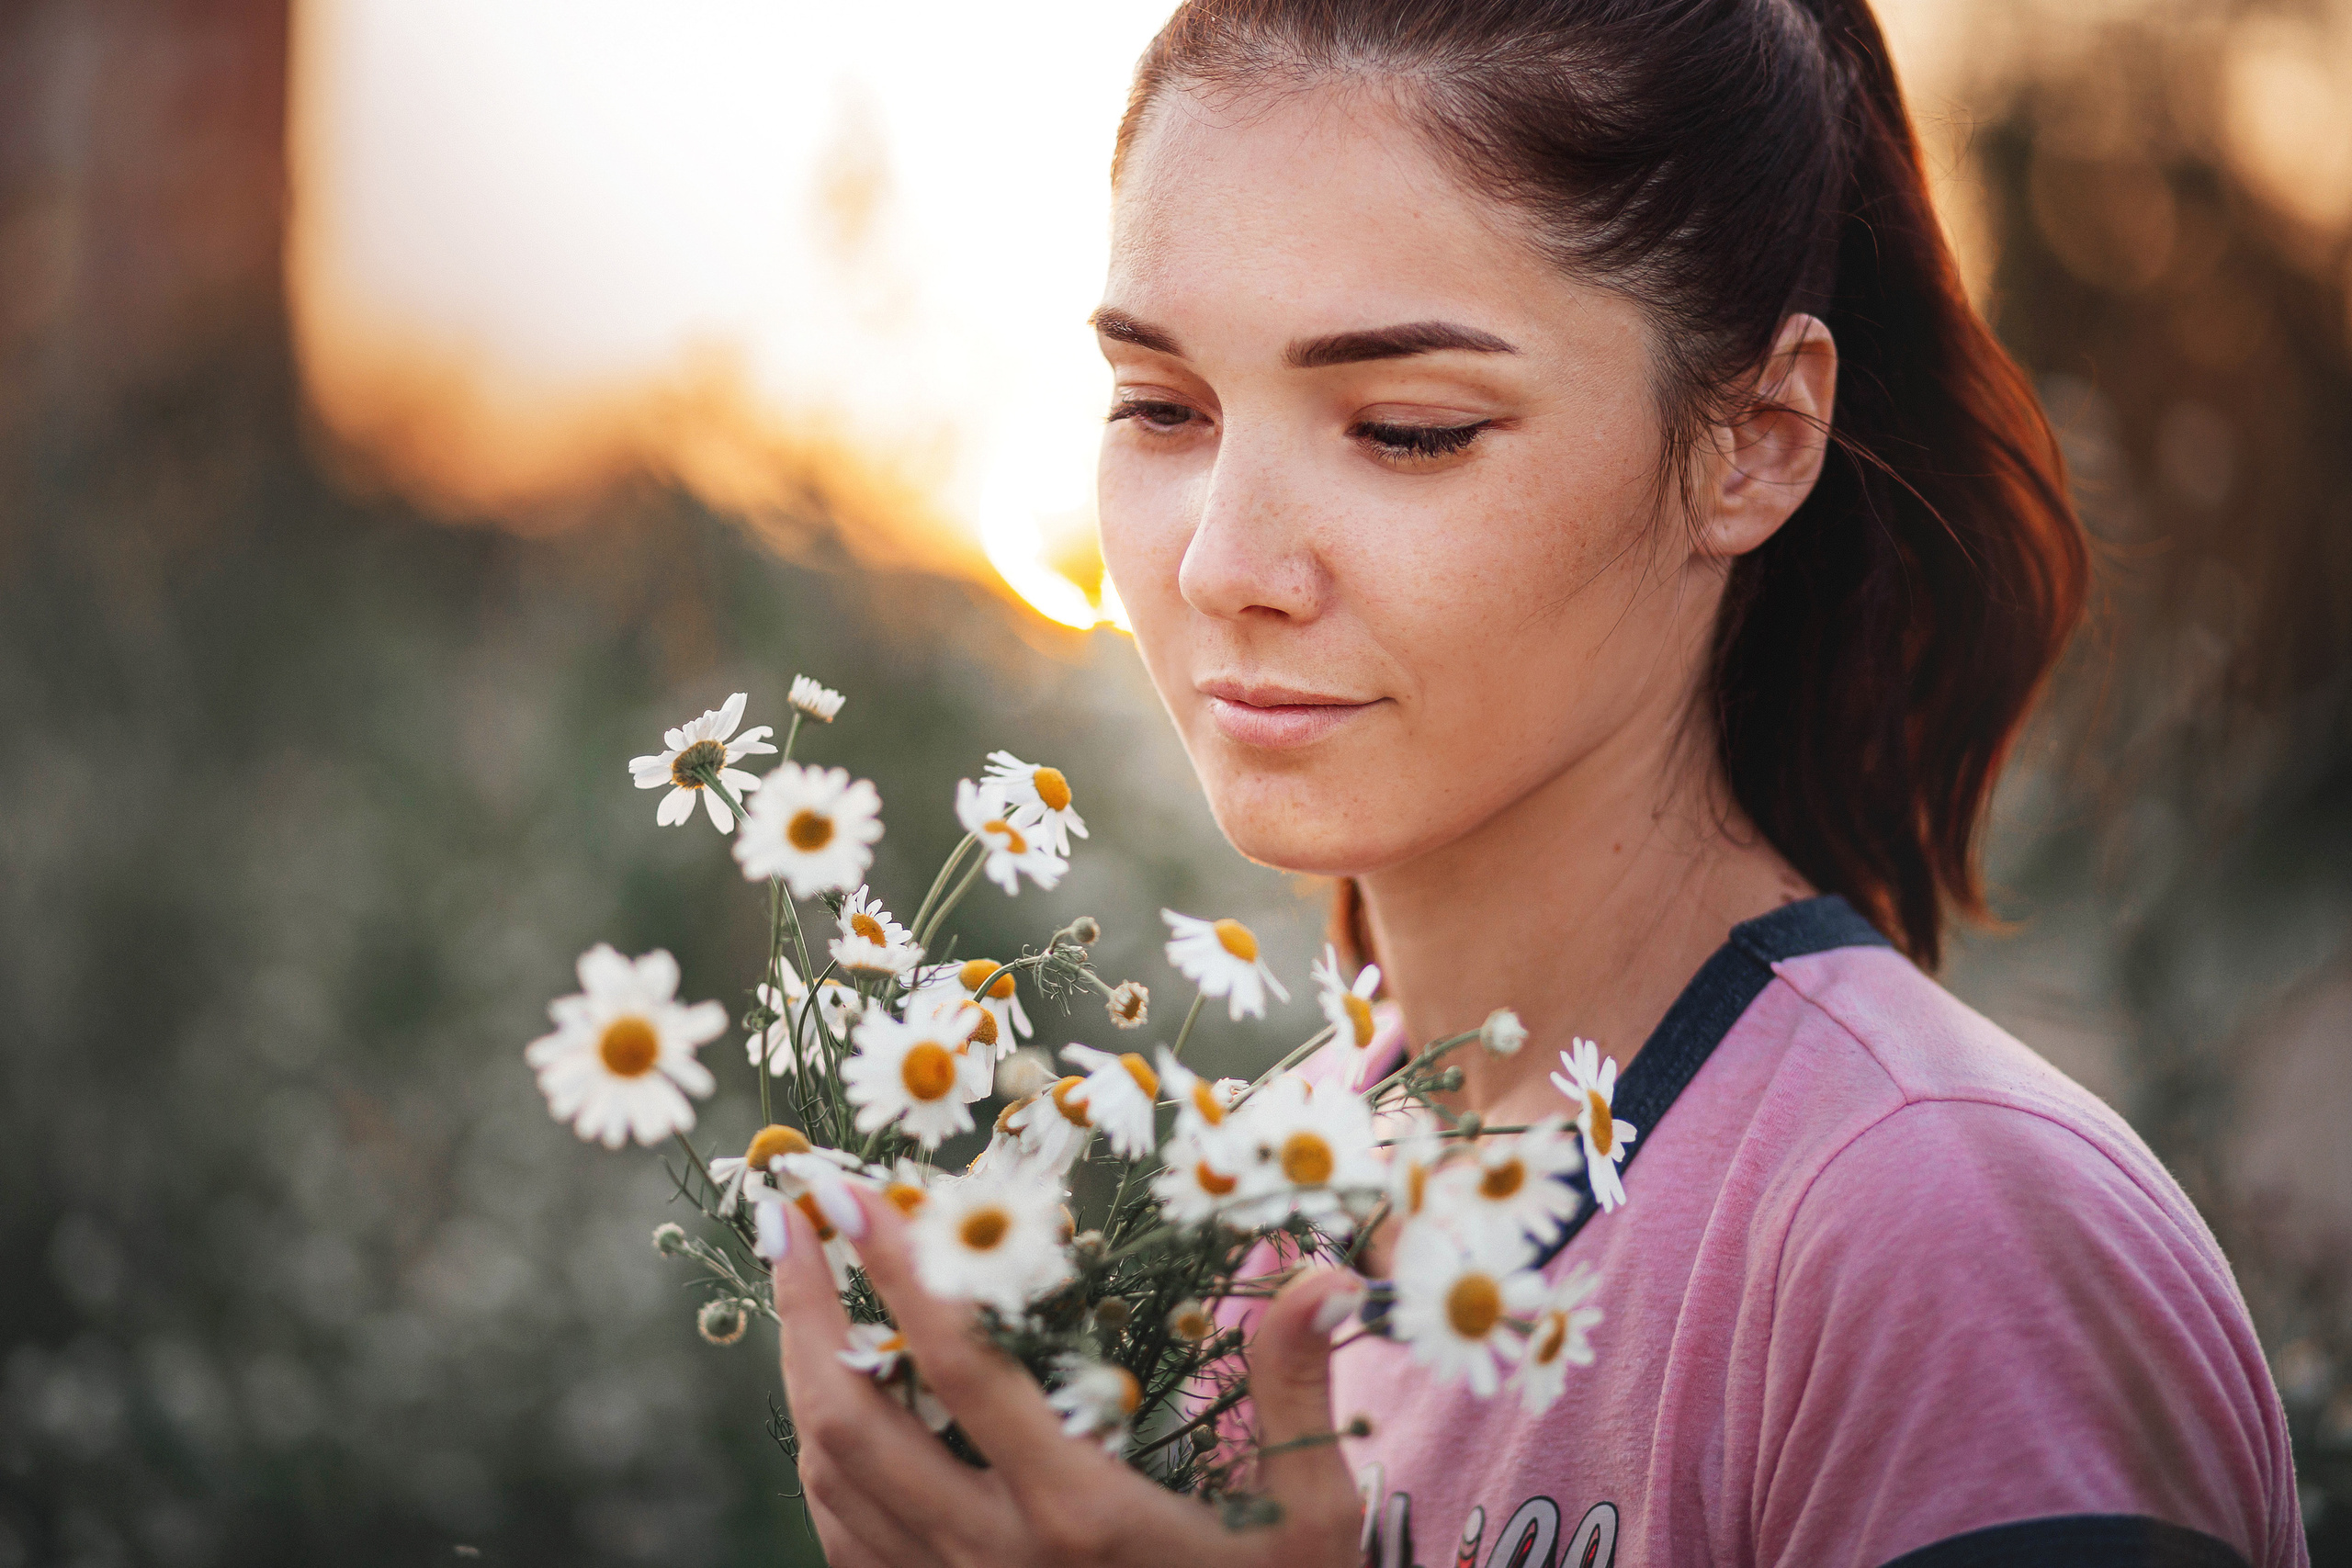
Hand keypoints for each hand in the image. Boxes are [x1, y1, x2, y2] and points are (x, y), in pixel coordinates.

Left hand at [770, 1186, 1366, 1567]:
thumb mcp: (1311, 1520)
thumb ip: (1299, 1392)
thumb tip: (1323, 1278)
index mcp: (1078, 1509)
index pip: (959, 1368)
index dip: (896, 1273)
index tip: (857, 1195)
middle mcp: (995, 1554)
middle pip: (850, 1422)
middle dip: (803, 1314)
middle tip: (791, 1222)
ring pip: (831, 1480)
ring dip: (803, 1377)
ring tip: (803, 1297)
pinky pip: (846, 1541)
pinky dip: (826, 1463)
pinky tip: (838, 1410)